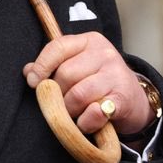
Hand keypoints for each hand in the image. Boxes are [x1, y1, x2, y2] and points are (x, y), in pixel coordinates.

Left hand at [22, 31, 151, 136]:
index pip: (58, 47)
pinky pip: (94, 112)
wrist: (134, 100)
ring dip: (70, 110)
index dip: (42, 65)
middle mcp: (105, 54)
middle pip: (66, 74)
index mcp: (89, 41)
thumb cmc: (98, 82)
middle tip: (61, 103)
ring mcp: (116, 75)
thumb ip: (53, 66)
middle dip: (58, 94)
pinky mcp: (123, 98)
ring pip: (78, 94)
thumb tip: (28, 72)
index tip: (33, 82)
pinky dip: (85, 121)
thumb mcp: (78, 66)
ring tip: (73, 113)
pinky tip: (86, 121)